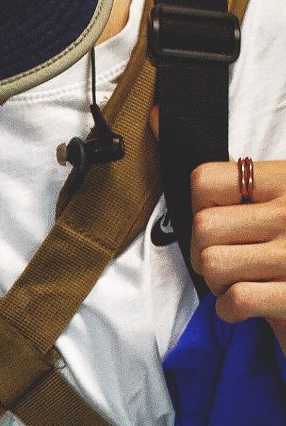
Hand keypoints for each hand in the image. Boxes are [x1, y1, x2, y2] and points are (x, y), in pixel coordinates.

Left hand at [190, 160, 285, 352]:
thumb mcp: (276, 193)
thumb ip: (224, 172)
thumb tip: (152, 114)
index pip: (205, 181)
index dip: (200, 209)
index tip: (221, 222)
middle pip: (203, 228)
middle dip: (204, 253)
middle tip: (229, 260)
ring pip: (213, 265)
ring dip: (218, 282)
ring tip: (242, 279)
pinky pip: (236, 300)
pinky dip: (231, 310)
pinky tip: (249, 304)